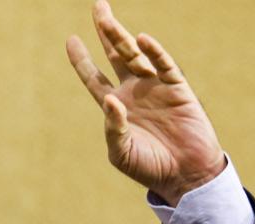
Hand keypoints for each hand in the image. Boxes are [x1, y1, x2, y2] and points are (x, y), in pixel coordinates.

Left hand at [66, 0, 225, 205]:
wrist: (184, 175)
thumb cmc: (149, 167)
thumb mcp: (121, 152)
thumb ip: (113, 127)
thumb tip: (110, 99)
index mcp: (115, 107)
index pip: (93, 77)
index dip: (81, 59)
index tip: (70, 40)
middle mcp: (133, 91)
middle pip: (115, 55)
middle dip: (106, 32)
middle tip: (98, 7)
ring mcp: (155, 87)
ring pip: (136, 55)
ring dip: (122, 38)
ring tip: (106, 20)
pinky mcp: (177, 88)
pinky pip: (164, 65)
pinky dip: (154, 52)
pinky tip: (142, 40)